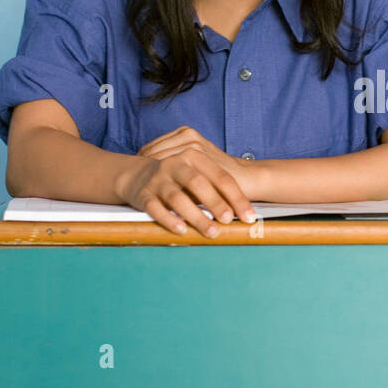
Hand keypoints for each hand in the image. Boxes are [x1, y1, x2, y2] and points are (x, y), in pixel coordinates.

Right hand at [116, 133, 256, 235]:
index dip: (236, 197)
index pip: (221, 177)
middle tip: (230, 221)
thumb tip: (245, 213)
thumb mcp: (197, 173)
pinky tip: (182, 230)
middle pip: (198, 183)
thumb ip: (216, 188)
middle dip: (216, 203)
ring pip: (177, 198)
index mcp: (194, 155)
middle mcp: (175, 163)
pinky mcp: (143, 193)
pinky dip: (169, 220)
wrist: (137, 174)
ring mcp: (158, 178)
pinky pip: (155, 208)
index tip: (250, 216)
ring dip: (196, 216)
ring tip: (211, 232)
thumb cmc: (178, 178)